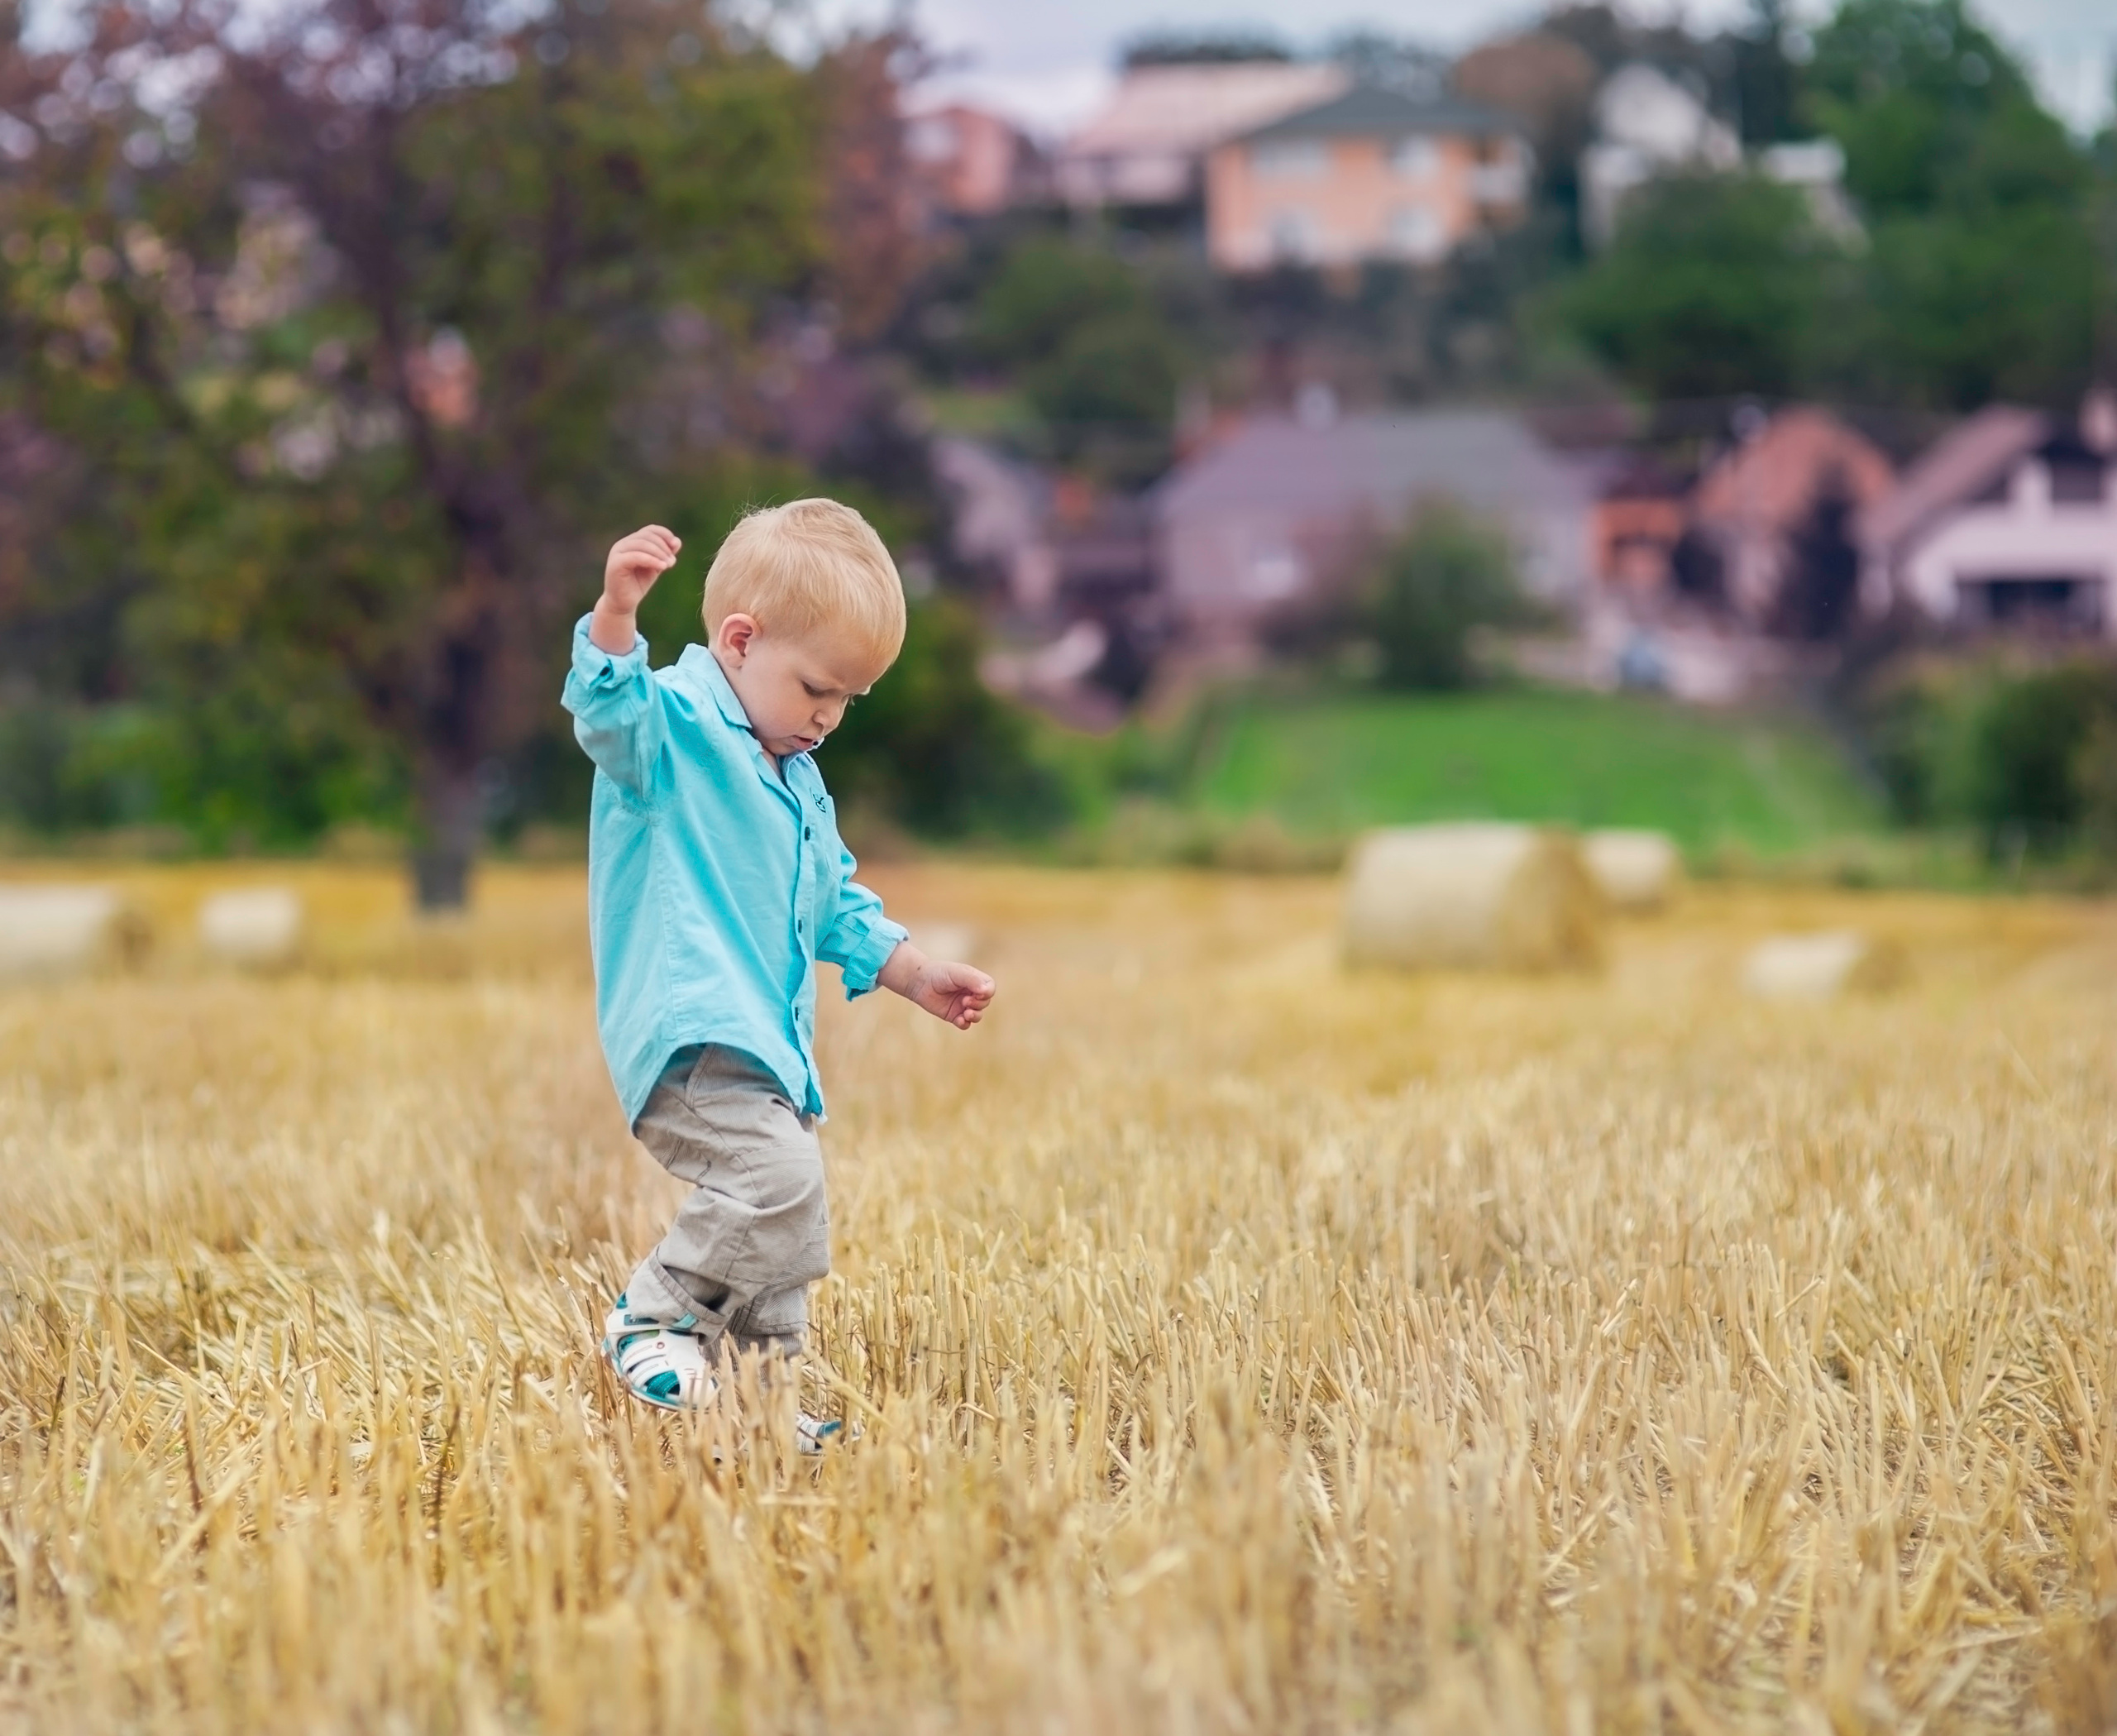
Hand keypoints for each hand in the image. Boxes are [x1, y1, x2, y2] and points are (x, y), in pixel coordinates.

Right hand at [592, 525, 680, 652]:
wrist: (623, 603)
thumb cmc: (638, 584)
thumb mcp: (656, 566)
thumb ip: (665, 553)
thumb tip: (677, 541)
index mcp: (631, 542)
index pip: (650, 529)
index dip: (665, 534)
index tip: (676, 546)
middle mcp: (622, 544)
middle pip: (647, 536)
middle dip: (663, 547)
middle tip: (673, 561)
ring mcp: (617, 553)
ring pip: (642, 544)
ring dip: (659, 553)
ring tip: (670, 564)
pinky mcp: (615, 564)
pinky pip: (636, 556)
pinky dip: (651, 560)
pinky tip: (663, 567)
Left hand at [880, 943, 994, 1029]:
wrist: (919, 982)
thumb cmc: (939, 973)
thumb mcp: (957, 973)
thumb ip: (973, 980)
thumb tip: (987, 992)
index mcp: (974, 980)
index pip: (989, 988)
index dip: (986, 993)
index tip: (977, 993)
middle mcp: (970, 993)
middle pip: (985, 1003)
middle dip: (978, 1004)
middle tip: (965, 1001)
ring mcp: (963, 1005)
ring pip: (978, 1015)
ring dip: (975, 1016)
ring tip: (966, 1014)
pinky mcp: (953, 1015)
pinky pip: (965, 1024)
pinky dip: (964, 1024)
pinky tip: (959, 1020)